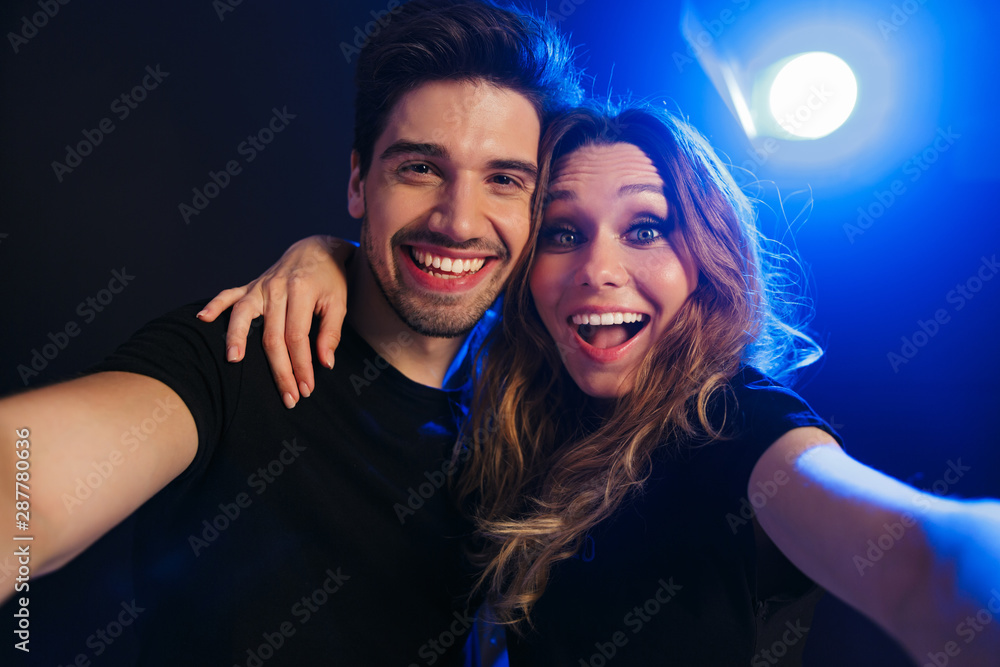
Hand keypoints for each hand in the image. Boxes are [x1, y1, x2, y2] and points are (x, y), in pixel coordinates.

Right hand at [197, 235, 354, 407]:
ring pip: (244, 314)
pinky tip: (202, 318)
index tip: (306, 388)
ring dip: (237, 337)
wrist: (316, 249)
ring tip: (233, 360)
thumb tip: (324, 364)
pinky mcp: (250, 285)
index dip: (301, 365)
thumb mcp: (338, 303)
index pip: (297, 337)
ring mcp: (260, 286)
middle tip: (288, 397)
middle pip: (272, 335)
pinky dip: (214, 305)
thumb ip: (331, 332)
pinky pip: (228, 294)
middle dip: (280, 369)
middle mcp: (277, 288)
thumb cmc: (330, 280)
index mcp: (301, 292)